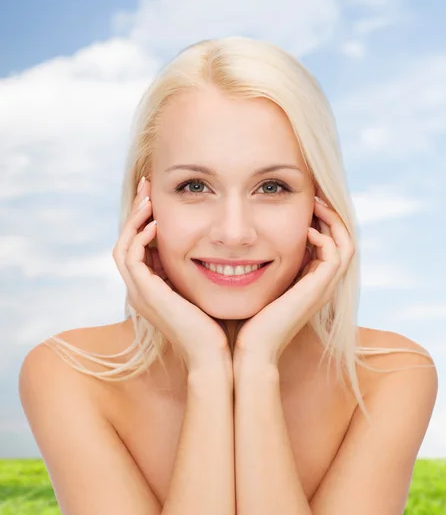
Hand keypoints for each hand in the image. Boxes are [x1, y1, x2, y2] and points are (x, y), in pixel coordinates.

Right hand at [112, 178, 231, 373]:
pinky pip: (131, 258)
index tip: (159, 196)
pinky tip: (156, 224)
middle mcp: (143, 288)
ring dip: (134, 219)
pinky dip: (139, 237)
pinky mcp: (144, 294)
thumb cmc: (219, 325)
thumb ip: (206, 268)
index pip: (142, 245)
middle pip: (128, 240)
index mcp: (155, 286)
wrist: (215, 356)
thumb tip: (225, 245)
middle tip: (147, 186)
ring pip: (123, 245)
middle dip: (137, 212)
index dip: (147, 219)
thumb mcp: (209, 288)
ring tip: (148, 198)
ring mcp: (140, 292)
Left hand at [233, 196, 354, 366]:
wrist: (253, 349)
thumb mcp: (263, 283)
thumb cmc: (252, 319)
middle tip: (315, 197)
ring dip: (333, 222)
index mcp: (313, 281)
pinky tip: (306, 230)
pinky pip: (335, 256)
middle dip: (332, 216)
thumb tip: (255, 241)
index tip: (307, 202)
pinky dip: (325, 238)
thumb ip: (269, 264)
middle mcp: (323, 284)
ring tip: (315, 205)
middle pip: (344, 241)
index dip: (324, 221)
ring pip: (346, 245)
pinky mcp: (318, 290)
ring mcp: (324, 288)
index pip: (331, 243)